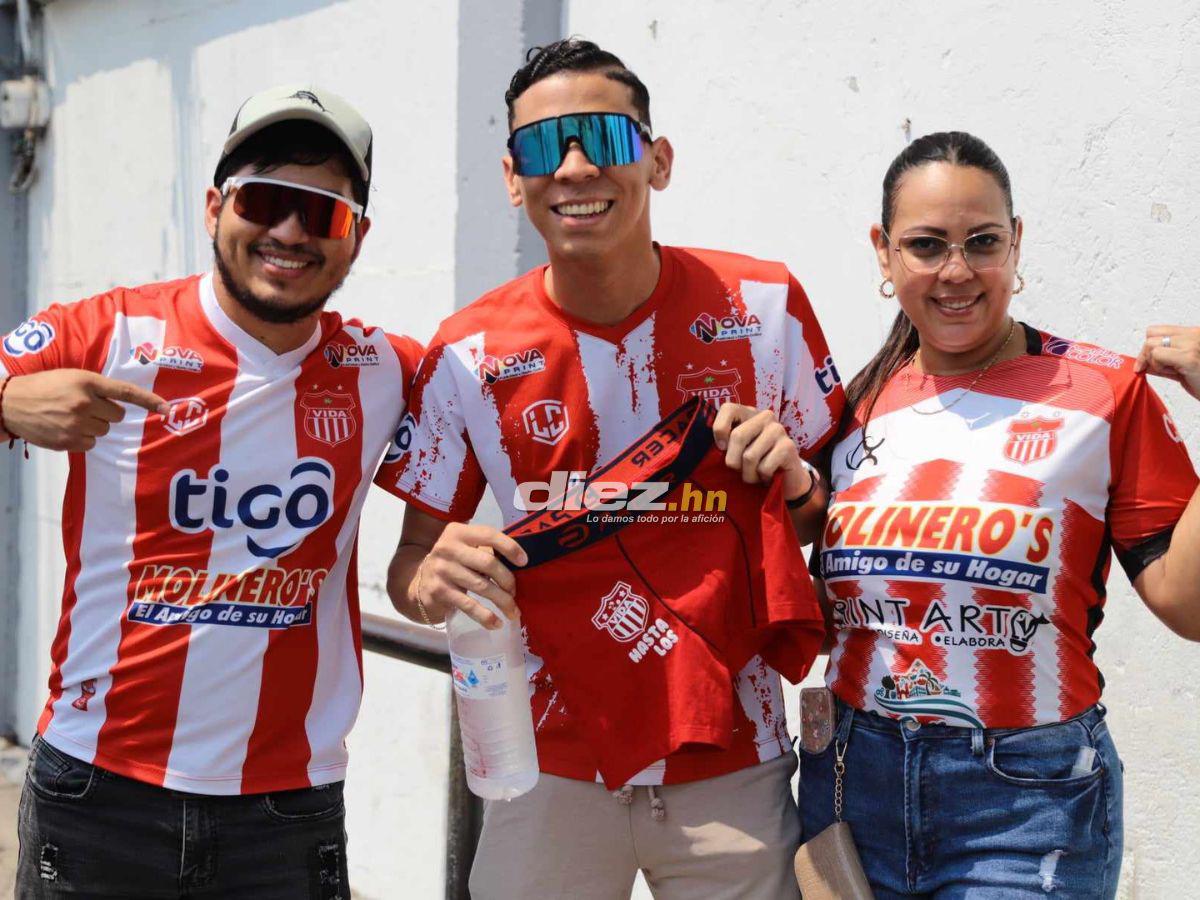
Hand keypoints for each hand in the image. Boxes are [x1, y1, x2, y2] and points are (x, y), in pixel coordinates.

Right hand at [1, 369, 168, 450]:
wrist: (10, 403)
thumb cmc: (44, 387)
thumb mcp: (71, 377)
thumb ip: (96, 388)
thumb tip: (122, 404)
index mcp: (87, 382)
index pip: (125, 392)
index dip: (148, 401)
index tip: (167, 409)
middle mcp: (84, 402)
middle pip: (117, 416)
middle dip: (105, 413)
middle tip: (83, 407)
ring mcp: (76, 423)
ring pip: (104, 431)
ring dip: (93, 426)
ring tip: (70, 417)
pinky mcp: (68, 441)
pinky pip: (91, 444)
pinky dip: (82, 439)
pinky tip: (65, 429)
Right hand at [416, 523, 527, 628]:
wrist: (418, 580)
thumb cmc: (453, 562)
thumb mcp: (464, 547)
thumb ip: (485, 550)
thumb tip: (519, 564)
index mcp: (458, 532)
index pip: (489, 534)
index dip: (510, 547)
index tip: (524, 562)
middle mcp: (448, 548)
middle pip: (488, 563)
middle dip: (507, 580)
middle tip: (515, 592)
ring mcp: (442, 570)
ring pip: (482, 587)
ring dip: (502, 601)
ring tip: (513, 611)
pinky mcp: (439, 591)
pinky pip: (469, 605)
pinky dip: (485, 616)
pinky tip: (496, 623)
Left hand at [712, 402, 811, 501]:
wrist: (786, 478)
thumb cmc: (756, 463)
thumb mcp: (737, 450)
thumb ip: (725, 443)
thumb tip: (718, 447)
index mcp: (749, 413)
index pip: (728, 408)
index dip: (720, 429)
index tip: (721, 448)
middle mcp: (765, 417)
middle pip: (738, 436)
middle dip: (733, 461)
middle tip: (740, 470)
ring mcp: (778, 430)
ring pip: (750, 456)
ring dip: (748, 474)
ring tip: (755, 475)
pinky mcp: (788, 447)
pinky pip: (764, 467)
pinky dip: (762, 477)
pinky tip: (768, 476)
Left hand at [1134, 326, 1199, 400]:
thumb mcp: (1182, 369)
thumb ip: (1164, 362)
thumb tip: (1143, 362)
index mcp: (1194, 334)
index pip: (1157, 331)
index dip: (1148, 347)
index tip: (1146, 364)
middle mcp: (1194, 335)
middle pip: (1151, 335)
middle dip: (1147, 355)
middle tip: (1161, 369)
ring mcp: (1193, 344)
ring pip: (1151, 345)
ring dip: (1155, 362)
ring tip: (1174, 371)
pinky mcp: (1190, 357)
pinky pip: (1157, 355)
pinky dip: (1159, 367)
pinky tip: (1176, 373)